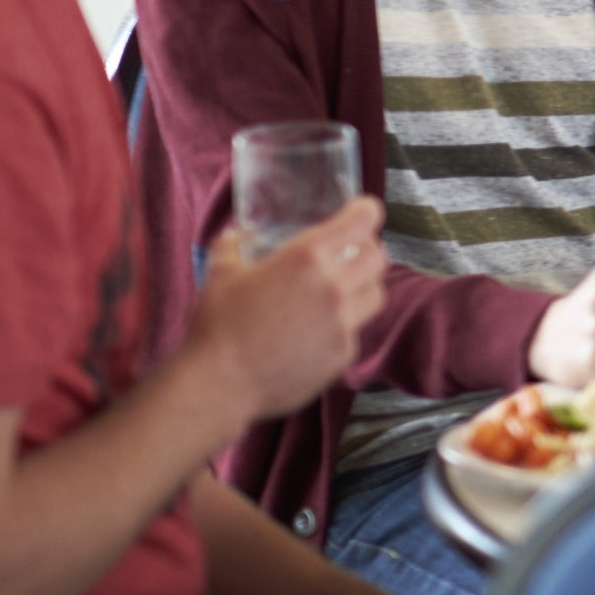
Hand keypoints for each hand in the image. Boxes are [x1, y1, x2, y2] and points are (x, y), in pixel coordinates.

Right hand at [188, 198, 387, 418]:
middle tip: (349, 254)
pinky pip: (356, 331)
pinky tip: (317, 330)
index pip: (364, 220)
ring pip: (376, 295)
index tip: (361, 212)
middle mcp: (335, 288)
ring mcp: (344, 324)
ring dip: (363, 287)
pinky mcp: (343, 355)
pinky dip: (344, 325)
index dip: (366, 211)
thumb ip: (235, 244)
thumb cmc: (216, 325)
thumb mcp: (221, 271)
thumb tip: (241, 234)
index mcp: (308, 258)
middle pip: (378, 258)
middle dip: (367, 250)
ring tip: (339, 291)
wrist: (218, 383)